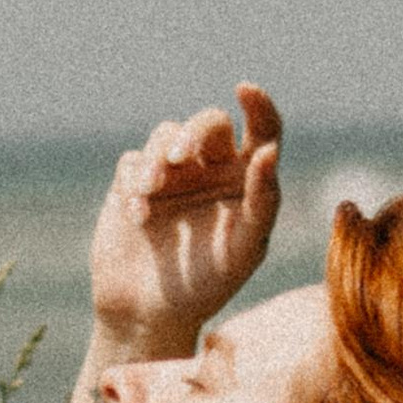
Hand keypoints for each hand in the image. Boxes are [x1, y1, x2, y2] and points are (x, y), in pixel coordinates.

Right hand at [90, 85, 282, 353]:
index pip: (263, 130)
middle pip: (209, 124)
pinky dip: (135, 183)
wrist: (148, 312)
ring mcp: (171, 172)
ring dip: (158, 157)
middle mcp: (211, 169)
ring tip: (150, 190)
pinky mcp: (133, 182)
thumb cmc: (207, 283)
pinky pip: (133, 161)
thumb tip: (269, 154)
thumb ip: (263, 200)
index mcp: (247, 180)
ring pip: (166, 134)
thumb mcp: (244, 248)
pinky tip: (139, 216)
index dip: (259, 105)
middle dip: (194, 133)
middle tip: (180, 157)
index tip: (246, 90)